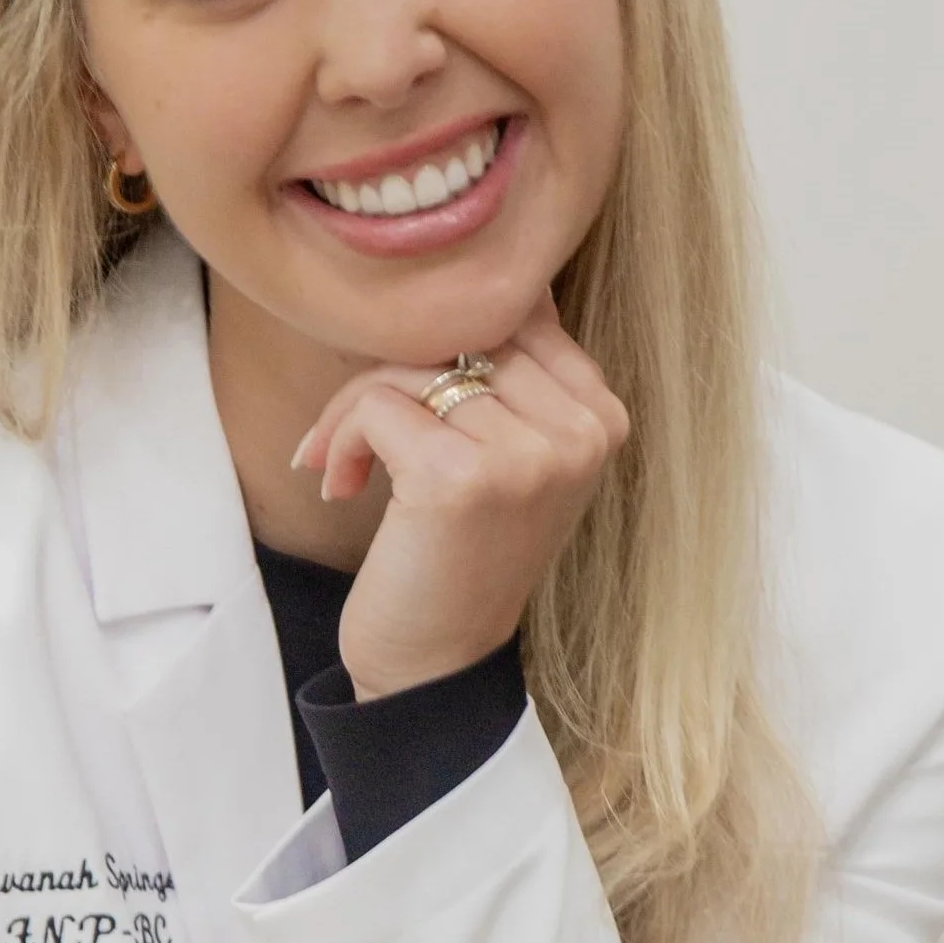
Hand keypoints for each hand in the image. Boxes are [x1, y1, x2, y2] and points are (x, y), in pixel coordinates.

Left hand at [287, 292, 629, 699]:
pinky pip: (378, 405)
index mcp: (603, 415)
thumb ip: (512, 371)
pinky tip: (339, 485)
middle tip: (354, 437)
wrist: (437, 667)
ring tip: (342, 465)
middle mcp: (581, 431)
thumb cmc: (459, 556)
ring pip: (410, 367)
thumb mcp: (512, 456)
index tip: (406, 405)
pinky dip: (341, 440)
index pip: (512, 312)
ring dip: (353, 412)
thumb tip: (486, 275)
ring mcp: (529, 455)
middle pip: (459, 332)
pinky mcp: (464, 479)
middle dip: (386, 374)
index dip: (439, 345)